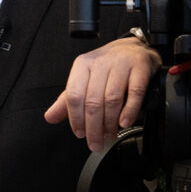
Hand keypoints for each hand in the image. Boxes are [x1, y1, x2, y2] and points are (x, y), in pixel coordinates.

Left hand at [44, 37, 160, 151]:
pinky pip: (135, 92)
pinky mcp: (140, 67)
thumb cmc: (107, 67)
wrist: (134, 48)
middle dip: (94, 127)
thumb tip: (50, 117)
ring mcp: (121, 64)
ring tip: (110, 135)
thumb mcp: (84, 79)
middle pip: (93, 100)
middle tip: (96, 142)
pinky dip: (129, 110)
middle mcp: (101, 62)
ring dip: (110, 122)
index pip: (74, 95)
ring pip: (112, 98)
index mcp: (83, 65)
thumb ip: (67, 100)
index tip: (80, 134)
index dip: (76, 118)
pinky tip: (125, 122)